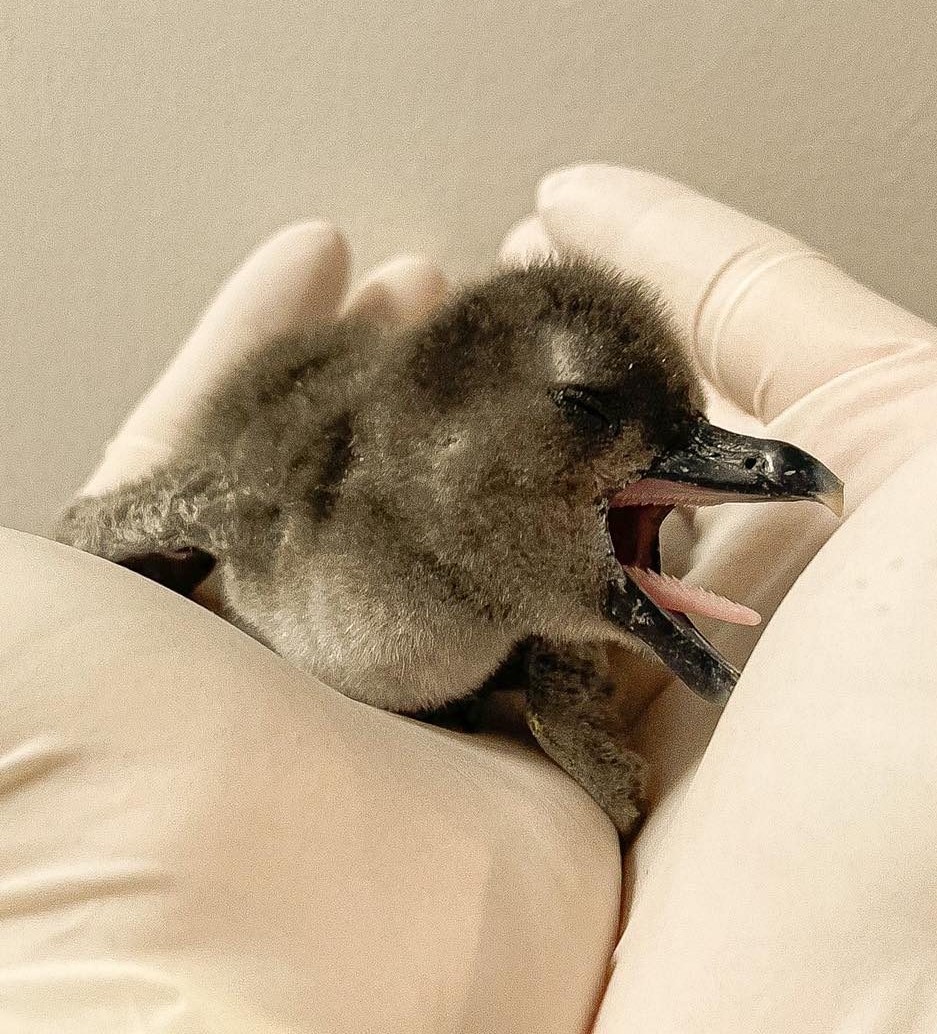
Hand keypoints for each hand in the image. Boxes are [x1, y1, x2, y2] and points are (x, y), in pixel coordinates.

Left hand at [1, 223, 619, 1032]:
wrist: (272, 998)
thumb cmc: (111, 801)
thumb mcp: (16, 636)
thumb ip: (38, 558)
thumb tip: (97, 471)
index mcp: (184, 621)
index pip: (224, 442)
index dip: (267, 341)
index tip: (321, 254)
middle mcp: (312, 660)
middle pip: (364, 477)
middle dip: (400, 372)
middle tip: (438, 285)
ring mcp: (433, 700)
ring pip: (473, 530)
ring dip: (500, 433)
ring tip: (523, 338)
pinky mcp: (543, 743)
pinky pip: (577, 610)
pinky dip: (589, 532)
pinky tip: (601, 451)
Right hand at [502, 165, 936, 1030]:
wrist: (841, 1032)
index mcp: (912, 477)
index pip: (761, 308)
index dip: (657, 240)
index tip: (561, 196)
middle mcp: (817, 557)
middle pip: (662, 402)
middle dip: (572, 338)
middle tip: (480, 288)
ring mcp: (717, 642)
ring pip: (594, 496)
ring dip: (514, 442)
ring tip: (434, 383)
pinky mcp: (630, 723)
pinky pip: (544, 599)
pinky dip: (489, 551)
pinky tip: (434, 513)